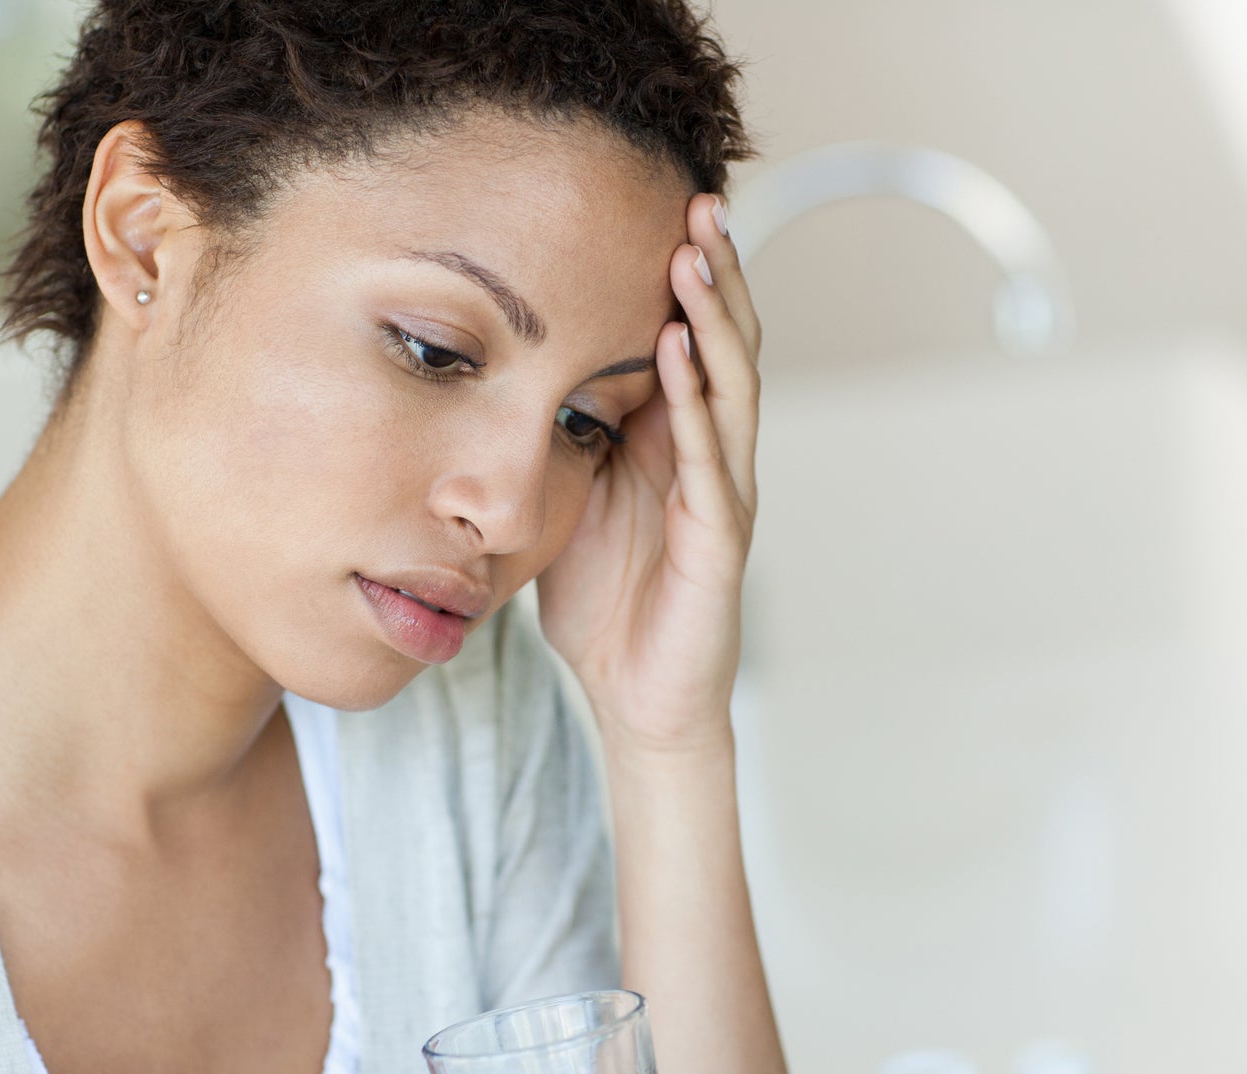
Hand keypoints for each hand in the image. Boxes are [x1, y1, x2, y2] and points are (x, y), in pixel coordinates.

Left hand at [536, 191, 760, 756]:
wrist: (635, 698)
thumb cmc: (606, 604)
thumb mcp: (569, 500)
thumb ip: (563, 439)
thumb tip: (513, 373)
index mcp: (673, 444)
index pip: (692, 342)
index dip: (688, 279)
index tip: (665, 206)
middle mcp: (708, 457)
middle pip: (726, 346)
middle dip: (716, 273)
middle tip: (699, 201)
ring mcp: (721, 496)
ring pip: (732, 388)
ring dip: (717, 318)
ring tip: (695, 254)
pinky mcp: (719, 542)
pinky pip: (712, 462)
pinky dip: (697, 404)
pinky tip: (681, 353)